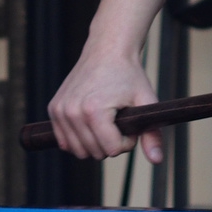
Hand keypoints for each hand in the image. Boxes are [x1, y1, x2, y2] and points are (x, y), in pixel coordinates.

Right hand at [48, 45, 163, 163]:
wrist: (107, 50)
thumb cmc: (128, 74)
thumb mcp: (146, 101)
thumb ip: (153, 134)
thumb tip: (157, 161)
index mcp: (94, 111)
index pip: (112, 150)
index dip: (127, 141)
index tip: (130, 122)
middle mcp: (72, 112)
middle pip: (95, 153)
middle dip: (111, 142)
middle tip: (119, 120)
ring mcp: (60, 111)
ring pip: (78, 151)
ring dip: (95, 143)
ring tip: (106, 122)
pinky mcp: (54, 109)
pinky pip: (65, 141)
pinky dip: (79, 139)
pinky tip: (91, 123)